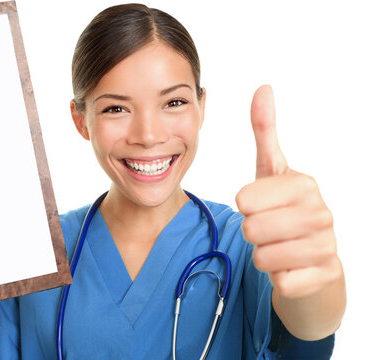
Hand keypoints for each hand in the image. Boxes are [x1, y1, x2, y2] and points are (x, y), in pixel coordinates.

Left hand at [236, 85, 341, 298]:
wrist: (313, 259)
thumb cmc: (284, 211)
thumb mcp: (271, 171)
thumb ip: (265, 131)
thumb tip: (264, 87)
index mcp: (304, 184)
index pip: (245, 199)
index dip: (244, 207)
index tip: (260, 206)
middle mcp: (321, 213)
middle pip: (252, 229)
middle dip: (251, 233)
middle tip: (267, 230)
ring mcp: (327, 245)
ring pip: (263, 257)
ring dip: (262, 256)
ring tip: (278, 247)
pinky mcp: (325, 276)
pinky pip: (281, 282)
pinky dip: (278, 278)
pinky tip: (291, 268)